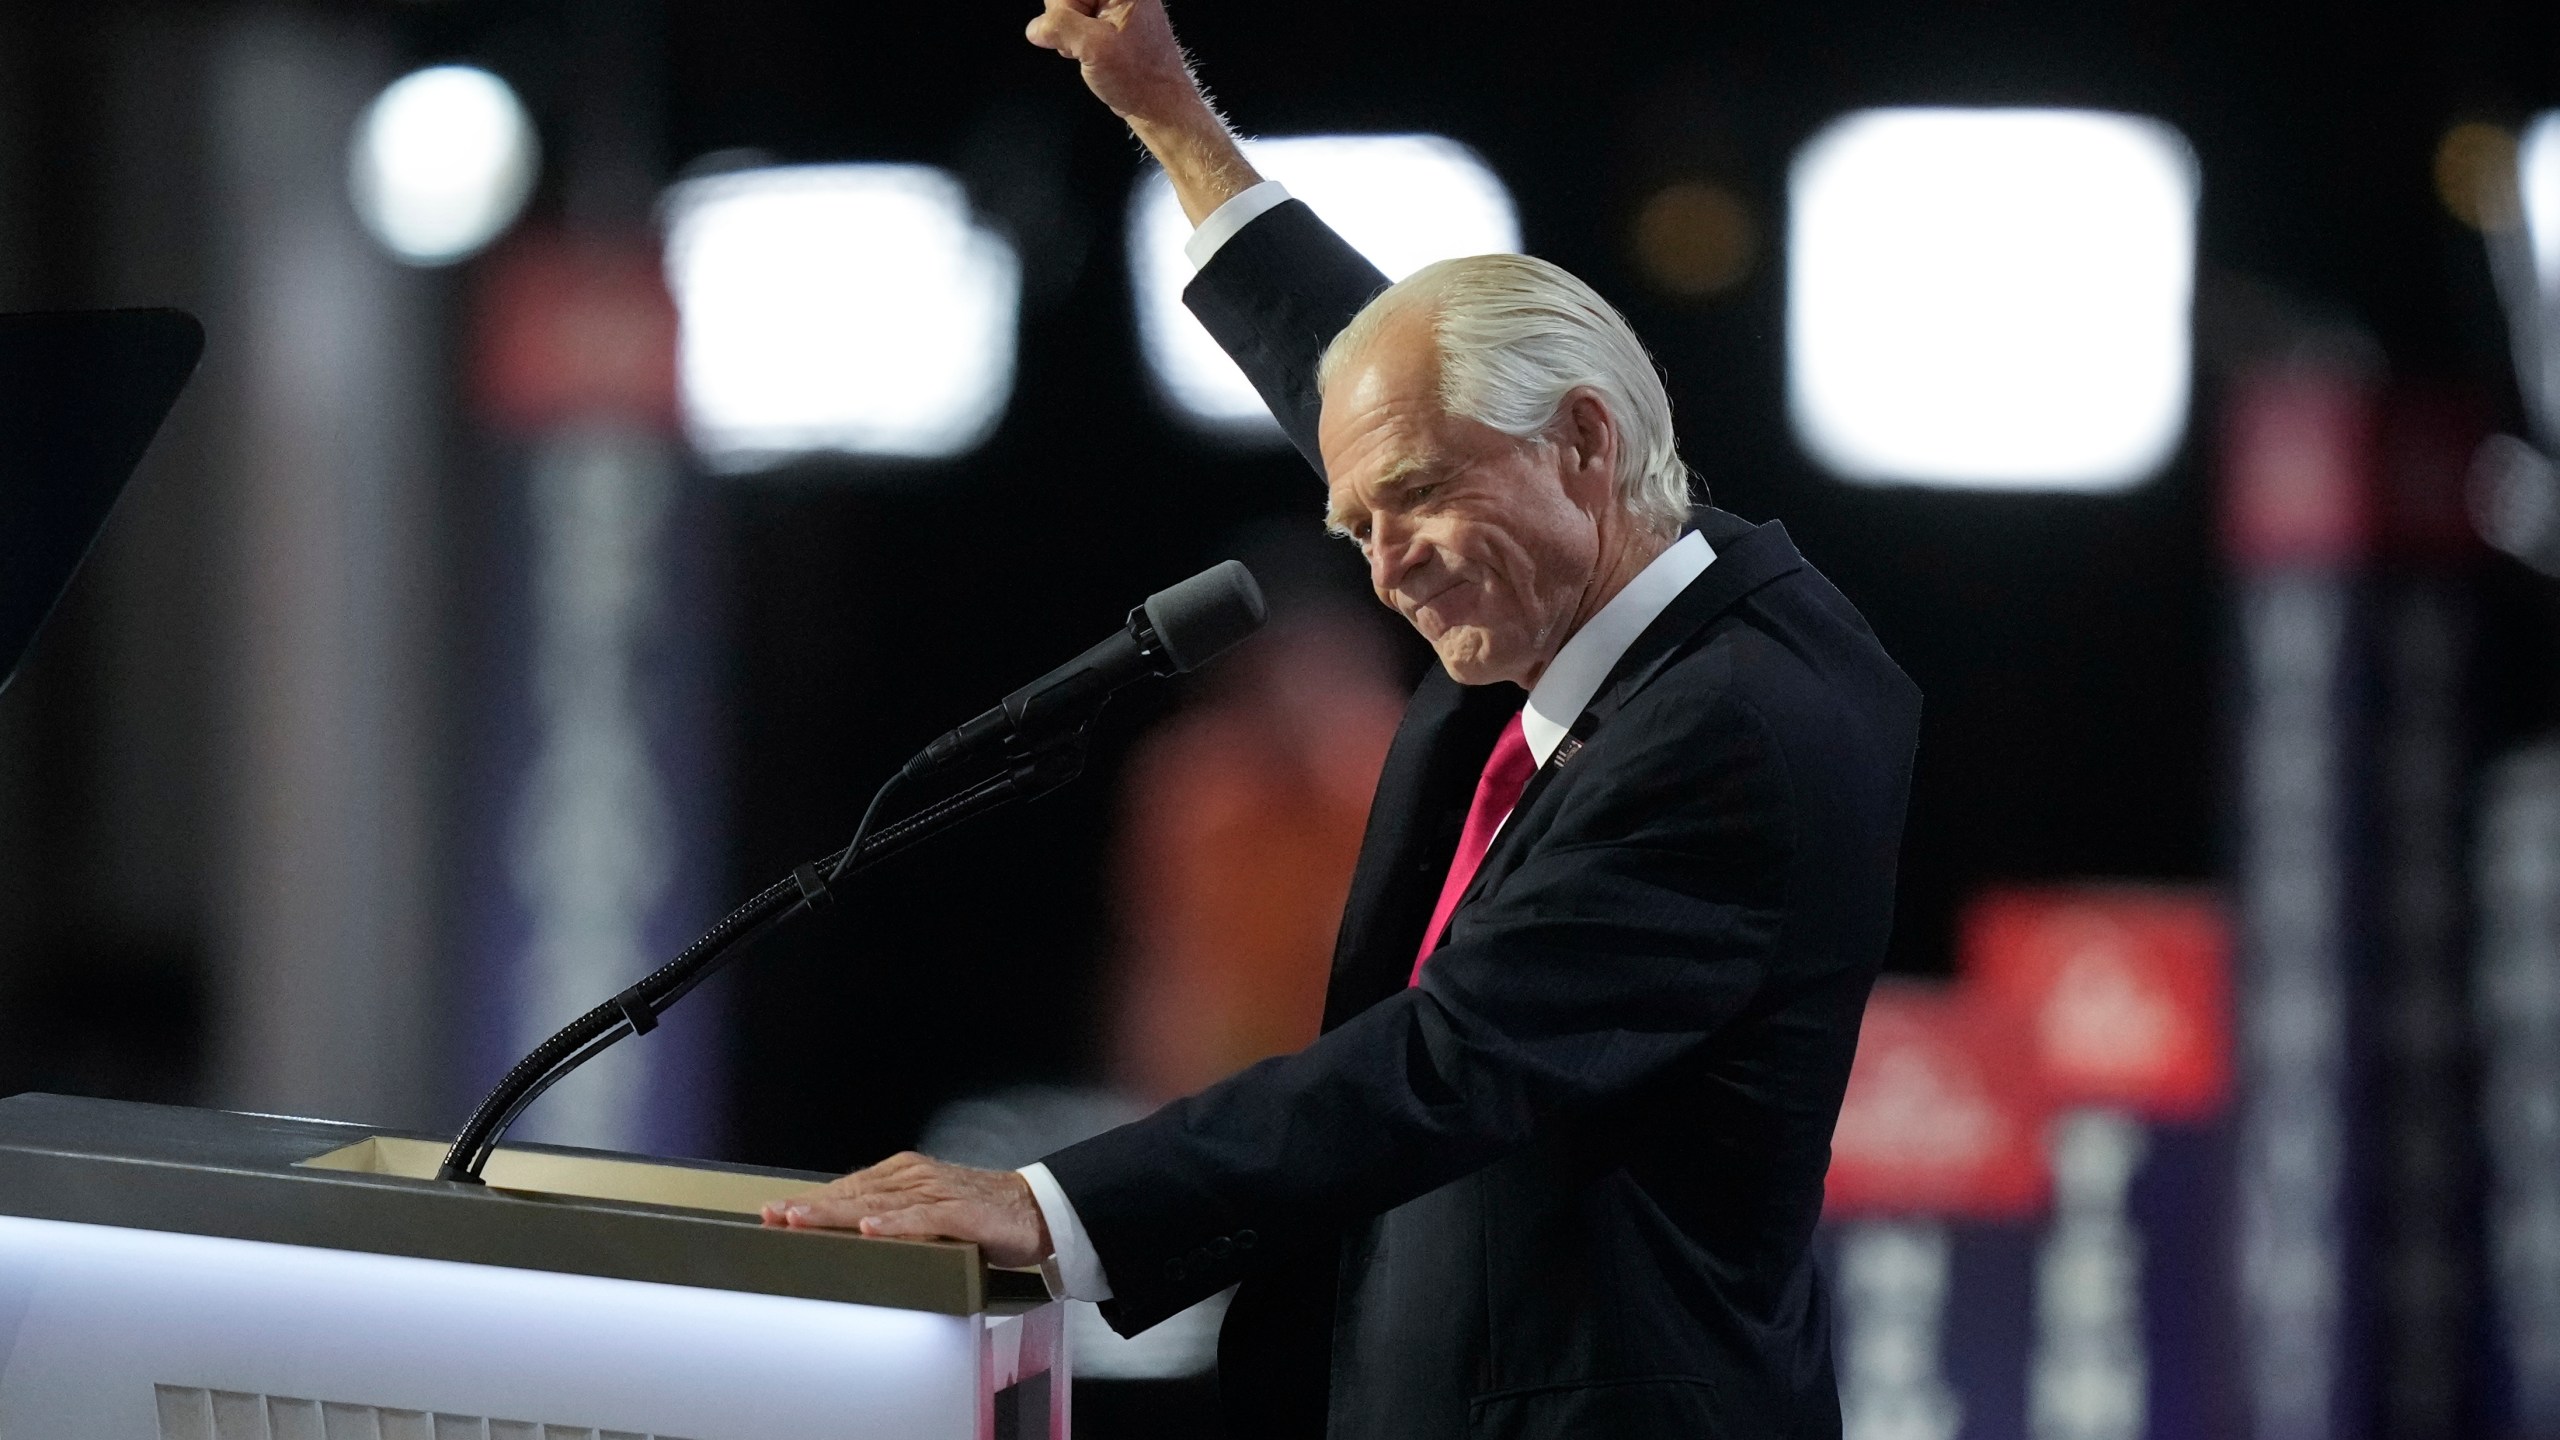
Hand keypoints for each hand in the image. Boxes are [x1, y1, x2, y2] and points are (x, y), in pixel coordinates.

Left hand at [761, 1151, 1052, 1268]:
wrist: (1037, 1210)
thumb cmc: (979, 1214)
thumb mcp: (927, 1212)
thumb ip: (893, 1219)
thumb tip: (851, 1235)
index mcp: (903, 1175)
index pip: (848, 1188)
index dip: (810, 1201)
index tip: (773, 1213)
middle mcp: (915, 1178)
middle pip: (853, 1193)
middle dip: (810, 1206)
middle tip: (772, 1216)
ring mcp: (936, 1193)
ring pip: (877, 1203)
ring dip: (836, 1212)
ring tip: (801, 1220)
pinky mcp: (960, 1212)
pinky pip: (921, 1218)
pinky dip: (894, 1223)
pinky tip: (869, 1229)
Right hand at [1025, 0, 1201, 126]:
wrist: (1157, 104)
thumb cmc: (1136, 77)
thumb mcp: (1093, 47)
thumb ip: (1059, 27)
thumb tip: (1035, 28)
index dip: (1063, 7)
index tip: (1075, 29)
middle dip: (1066, 20)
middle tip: (1085, 43)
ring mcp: (1114, 7)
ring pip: (1067, 8)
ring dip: (1070, 33)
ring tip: (1089, 52)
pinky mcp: (1108, 22)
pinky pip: (1076, 21)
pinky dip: (1075, 39)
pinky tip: (1087, 53)